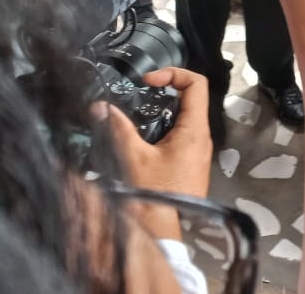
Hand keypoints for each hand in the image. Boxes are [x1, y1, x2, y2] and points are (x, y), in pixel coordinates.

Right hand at [104, 67, 211, 197]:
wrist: (161, 231)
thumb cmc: (153, 197)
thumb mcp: (133, 157)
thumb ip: (118, 128)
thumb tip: (102, 108)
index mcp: (195, 130)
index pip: (197, 84)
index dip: (174, 73)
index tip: (151, 79)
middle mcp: (202, 137)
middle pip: (192, 98)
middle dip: (167, 89)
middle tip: (145, 90)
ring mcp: (199, 150)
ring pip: (186, 116)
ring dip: (164, 109)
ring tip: (142, 110)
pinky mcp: (191, 161)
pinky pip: (183, 133)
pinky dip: (166, 126)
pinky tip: (146, 135)